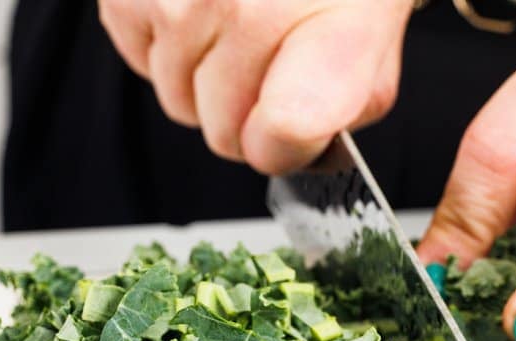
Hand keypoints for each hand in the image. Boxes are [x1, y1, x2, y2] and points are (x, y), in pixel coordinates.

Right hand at [98, 0, 413, 174]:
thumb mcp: (374, 38)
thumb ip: (347, 109)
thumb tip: (294, 151)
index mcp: (330, 27)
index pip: (287, 129)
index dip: (284, 148)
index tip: (290, 128)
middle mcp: (249, 6)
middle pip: (224, 134)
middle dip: (245, 112)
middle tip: (270, 57)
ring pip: (178, 102)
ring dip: (204, 77)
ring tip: (236, 19)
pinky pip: (141, 61)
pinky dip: (165, 45)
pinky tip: (201, 7)